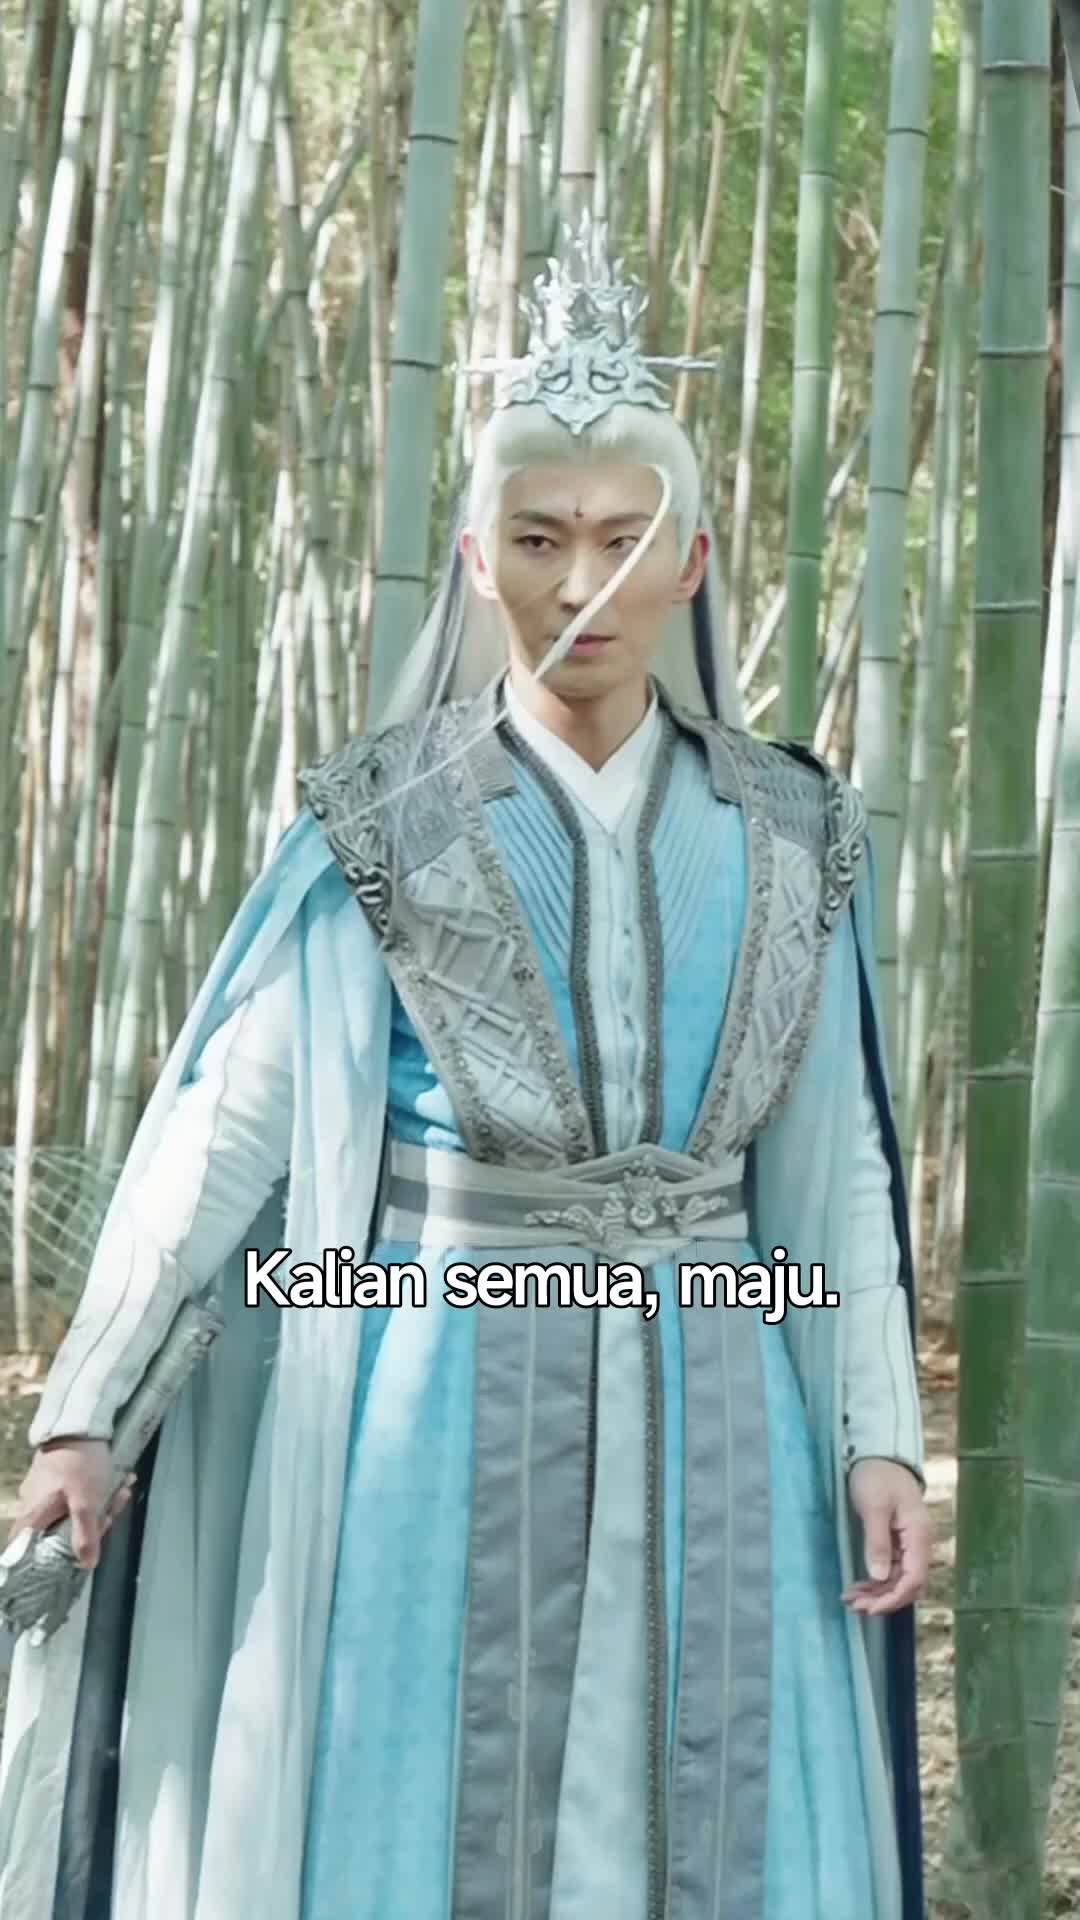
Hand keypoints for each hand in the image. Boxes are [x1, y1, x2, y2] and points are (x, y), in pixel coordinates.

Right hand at [8, 1440, 135, 1571]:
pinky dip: (96, 1492)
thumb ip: (85, 1535)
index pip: (23, 1553)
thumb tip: (86, 1565)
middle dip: (90, 1526)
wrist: (80, 1422)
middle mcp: (31, 1506)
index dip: (43, 1562)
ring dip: (99, 1506)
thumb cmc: (79, 1463)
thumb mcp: (86, 1503)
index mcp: (32, 1517)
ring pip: (72, 1512)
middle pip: (58, 1533)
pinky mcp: (56, 1477)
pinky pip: (76, 1495)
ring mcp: (43, 1490)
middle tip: (110, 1513)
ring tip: (121, 1490)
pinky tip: (118, 1482)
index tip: (69, 1558)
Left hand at [842, 1457, 930, 1615]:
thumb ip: (877, 1542)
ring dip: (877, 1593)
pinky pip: (891, 1570)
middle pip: (907, 1584)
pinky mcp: (898, 1543)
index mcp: (919, 1536)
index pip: (914, 1579)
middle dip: (883, 1599)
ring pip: (898, 1580)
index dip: (893, 1598)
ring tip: (850, 1600)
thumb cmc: (877, 1477)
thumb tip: (879, 1577)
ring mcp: (909, 1545)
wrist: (879, 1456)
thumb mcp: (874, 1507)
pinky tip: (859, 1587)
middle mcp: (918, 1544)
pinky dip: (876, 1581)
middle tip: (854, 1606)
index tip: (869, 1608)